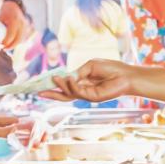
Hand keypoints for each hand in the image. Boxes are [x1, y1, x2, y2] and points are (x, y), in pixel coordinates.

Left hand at [0, 0, 26, 48]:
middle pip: (17, 40)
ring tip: (6, 45)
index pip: (11, 35)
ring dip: (14, 45)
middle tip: (3, 49)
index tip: (0, 45)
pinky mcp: (29, 29)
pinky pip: (24, 39)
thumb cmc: (4, 13)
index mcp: (14, 20)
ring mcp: (27, 27)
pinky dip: (18, 42)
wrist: (13, 6)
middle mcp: (22, 24)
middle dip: (10, 46)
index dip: (5, 42)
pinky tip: (12, 42)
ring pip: (21, 41)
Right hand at [41, 59, 164, 103]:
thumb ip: (78, 72)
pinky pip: (78, 93)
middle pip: (64, 95)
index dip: (54, 85)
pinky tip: (68, 79)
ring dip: (61, 86)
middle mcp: (83, 91)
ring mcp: (87, 95)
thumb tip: (67, 78)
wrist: (126, 75)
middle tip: (38, 93)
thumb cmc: (111, 68)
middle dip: (51, 94)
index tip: (42, 85)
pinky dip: (71, 86)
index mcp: (82, 83)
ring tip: (54, 79)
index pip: (65, 86)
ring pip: (69, 94)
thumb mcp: (90, 66)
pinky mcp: (93, 98)